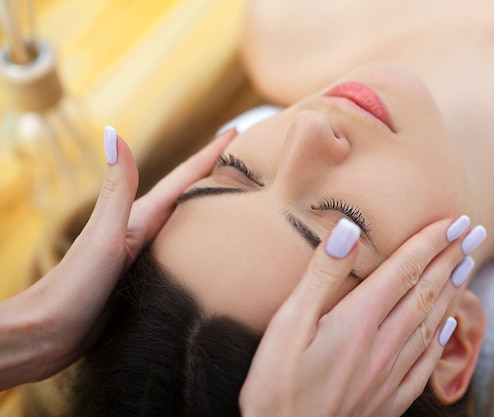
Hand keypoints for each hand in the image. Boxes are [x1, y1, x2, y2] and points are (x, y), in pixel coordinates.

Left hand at [0, 128, 235, 389]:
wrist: (52, 332)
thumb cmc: (74, 286)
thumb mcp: (103, 236)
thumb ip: (117, 190)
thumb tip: (114, 133)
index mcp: (143, 217)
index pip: (185, 177)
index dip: (212, 154)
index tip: (238, 132)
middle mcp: (149, 230)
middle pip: (192, 195)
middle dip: (221, 175)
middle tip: (253, 164)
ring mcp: (150, 254)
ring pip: (192, 223)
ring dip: (216, 208)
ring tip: (244, 199)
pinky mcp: (151, 277)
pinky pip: (188, 251)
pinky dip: (206, 241)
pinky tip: (216, 246)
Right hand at [240, 216, 471, 416]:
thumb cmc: (276, 386)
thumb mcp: (287, 324)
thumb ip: (321, 276)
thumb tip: (349, 230)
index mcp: (358, 321)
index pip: (404, 271)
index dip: (431, 243)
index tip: (454, 220)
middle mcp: (382, 345)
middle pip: (426, 293)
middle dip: (451, 259)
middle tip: (475, 233)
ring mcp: (389, 375)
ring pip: (432, 323)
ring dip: (453, 291)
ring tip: (468, 266)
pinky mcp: (388, 400)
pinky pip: (425, 363)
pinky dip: (441, 338)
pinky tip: (450, 325)